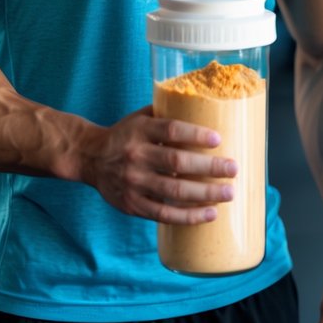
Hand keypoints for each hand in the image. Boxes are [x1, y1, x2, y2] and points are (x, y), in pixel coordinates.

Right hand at [84, 106, 237, 223]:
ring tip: (229, 193)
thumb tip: (208, 106)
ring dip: (205, 194)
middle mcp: (135, 156)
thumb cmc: (125, 134)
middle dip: (209, 167)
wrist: (89, 157)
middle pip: (177, 163)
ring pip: (174, 192)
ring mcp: (133, 183)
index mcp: (140, 130)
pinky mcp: (132, 205)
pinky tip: (210, 213)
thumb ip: (167, 114)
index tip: (218, 139)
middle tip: (233, 169)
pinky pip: (164, 214)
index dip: (196, 135)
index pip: (171, 130)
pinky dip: (189, 216)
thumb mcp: (141, 117)